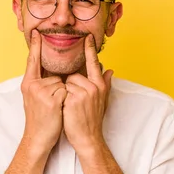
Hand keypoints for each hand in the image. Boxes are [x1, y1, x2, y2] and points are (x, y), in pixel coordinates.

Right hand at [21, 29, 67, 152]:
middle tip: (50, 104)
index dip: (35, 46)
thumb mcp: (36, 98)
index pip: (32, 60)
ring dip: (64, 94)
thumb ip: (42, 84)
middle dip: (59, 87)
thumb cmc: (40, 119)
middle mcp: (32, 85)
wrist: (38, 138)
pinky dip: (67, 100)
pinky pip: (66, 91)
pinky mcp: (52, 99)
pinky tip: (59, 110)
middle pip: (55, 74)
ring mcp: (41, 92)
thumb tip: (54, 73)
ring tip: (55, 108)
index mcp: (28, 83)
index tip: (37, 32)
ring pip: (62, 83)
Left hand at [63, 34, 112, 149]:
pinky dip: (62, 98)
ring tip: (72, 106)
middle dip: (71, 86)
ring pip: (67, 82)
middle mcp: (94, 86)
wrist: (87, 138)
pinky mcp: (74, 98)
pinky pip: (63, 90)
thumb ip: (106, 83)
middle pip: (74, 74)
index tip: (87, 36)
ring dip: (66, 92)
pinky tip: (67, 109)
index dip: (90, 49)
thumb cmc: (92, 119)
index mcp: (100, 85)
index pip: (93, 62)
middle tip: (76, 102)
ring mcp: (84, 92)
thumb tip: (110, 70)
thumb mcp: (102, 100)